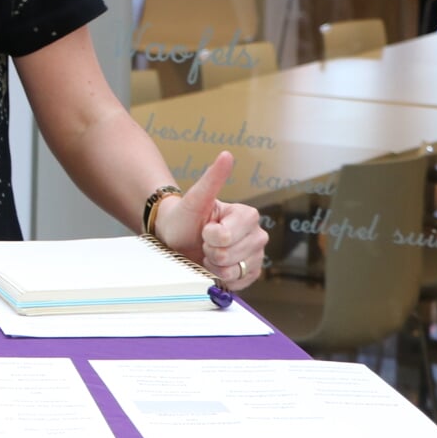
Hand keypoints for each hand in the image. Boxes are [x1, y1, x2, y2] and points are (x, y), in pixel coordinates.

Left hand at [151, 151, 267, 289]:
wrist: (178, 239)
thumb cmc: (185, 218)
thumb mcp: (195, 198)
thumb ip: (213, 178)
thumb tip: (227, 154)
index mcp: (247, 215)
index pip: (225, 236)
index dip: (208, 236)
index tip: (204, 229)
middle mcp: (258, 235)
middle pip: (229, 255)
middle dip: (210, 251)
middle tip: (204, 242)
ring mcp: (256, 256)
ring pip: (233, 271)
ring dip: (214, 266)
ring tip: (208, 254)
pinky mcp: (251, 273)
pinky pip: (238, 283)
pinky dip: (222, 278)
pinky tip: (216, 266)